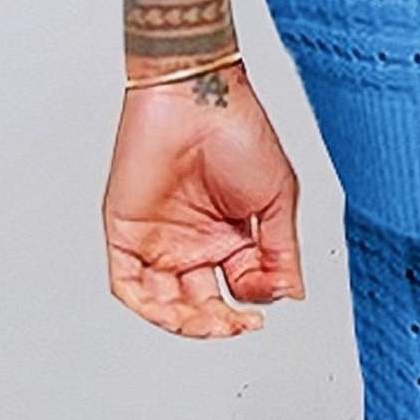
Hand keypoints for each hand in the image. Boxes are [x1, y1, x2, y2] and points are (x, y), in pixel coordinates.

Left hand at [102, 64, 305, 336]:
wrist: (197, 95)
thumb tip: (292, 293)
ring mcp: (160, 238)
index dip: (255, 299)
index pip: (240, 287)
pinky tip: (173, 311)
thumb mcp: (278, 197)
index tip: (268, 293)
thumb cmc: (239, 129)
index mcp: (230, 234)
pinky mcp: (127, 232)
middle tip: (236, 323)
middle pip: (201, 305)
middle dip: (220, 323)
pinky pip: (128, 284)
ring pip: (164, 303)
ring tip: (209, 322)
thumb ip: (282, 250)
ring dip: (186, 323)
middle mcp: (194, 241)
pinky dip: (148, 307)